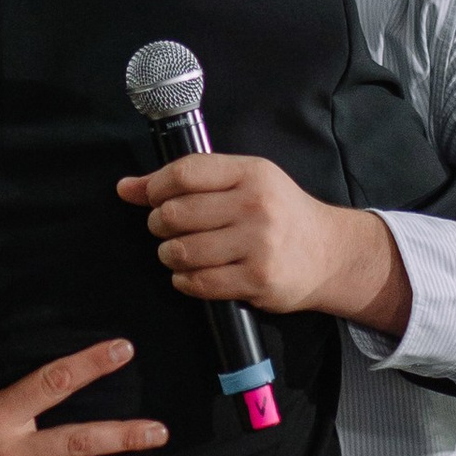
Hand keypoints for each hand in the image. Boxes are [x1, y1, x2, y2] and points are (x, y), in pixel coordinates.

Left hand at [116, 153, 411, 337]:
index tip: (151, 198)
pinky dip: (184, 281)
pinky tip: (192, 275)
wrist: (328, 253)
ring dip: (169, 255)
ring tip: (178, 253)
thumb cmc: (279, 214)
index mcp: (251, 173)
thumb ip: (188, 181)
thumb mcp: (243, 183)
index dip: (155, 187)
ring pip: (182, 251)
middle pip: (176, 213)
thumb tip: (126, 187)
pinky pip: (199, 282)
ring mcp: (259, 244)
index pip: (184, 173)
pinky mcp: (258, 279)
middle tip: (167, 229)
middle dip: (159, 224)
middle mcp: (256, 206)